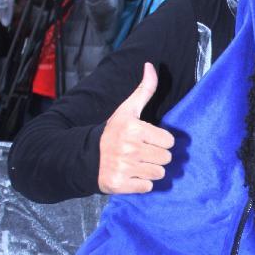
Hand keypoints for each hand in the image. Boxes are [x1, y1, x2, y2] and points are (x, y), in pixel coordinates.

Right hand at [98, 63, 173, 193]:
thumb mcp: (127, 110)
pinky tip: (131, 176)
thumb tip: (150, 66)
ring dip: (150, 171)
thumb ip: (144, 90)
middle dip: (157, 157)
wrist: (86, 157)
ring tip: (136, 164)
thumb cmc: (112, 133)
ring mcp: (125, 167)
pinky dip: (142, 184)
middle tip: (142, 153)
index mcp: (134, 129)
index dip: (160, 141)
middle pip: (166, 158)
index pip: (169, 141)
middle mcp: (129, 148)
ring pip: (159, 174)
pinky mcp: (120, 185)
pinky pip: (148, 187)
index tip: (148, 140)